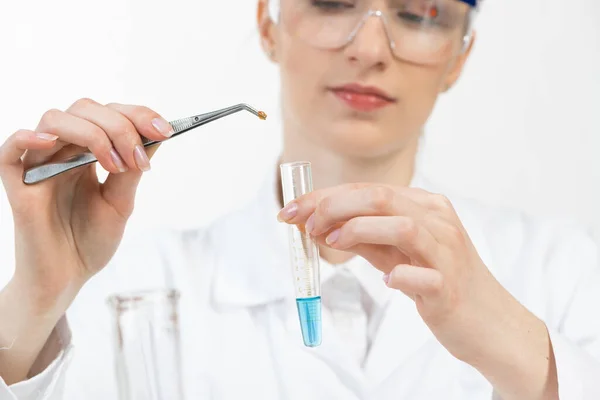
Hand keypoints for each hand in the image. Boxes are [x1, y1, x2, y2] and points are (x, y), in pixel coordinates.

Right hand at [0, 98, 172, 383]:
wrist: (67, 278)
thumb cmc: (91, 241)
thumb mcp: (121, 203)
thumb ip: (131, 171)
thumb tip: (156, 136)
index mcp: (88, 152)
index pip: (109, 114)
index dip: (137, 115)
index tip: (166, 130)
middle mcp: (63, 152)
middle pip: (85, 109)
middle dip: (120, 126)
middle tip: (139, 159)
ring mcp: (39, 165)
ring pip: (54, 120)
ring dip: (92, 133)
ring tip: (114, 166)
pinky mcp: (18, 186)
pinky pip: (8, 152)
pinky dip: (24, 139)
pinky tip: (49, 142)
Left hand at [277, 183, 556, 399]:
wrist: (488, 322)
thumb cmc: (438, 282)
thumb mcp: (397, 252)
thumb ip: (363, 237)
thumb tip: (317, 226)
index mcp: (425, 206)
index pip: (368, 190)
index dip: (325, 196)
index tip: (291, 209)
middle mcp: (439, 222)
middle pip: (381, 198)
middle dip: (332, 206)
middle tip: (302, 223)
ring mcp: (447, 254)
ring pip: (403, 226)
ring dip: (358, 230)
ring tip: (331, 243)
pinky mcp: (450, 288)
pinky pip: (422, 277)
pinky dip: (399, 275)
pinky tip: (386, 280)